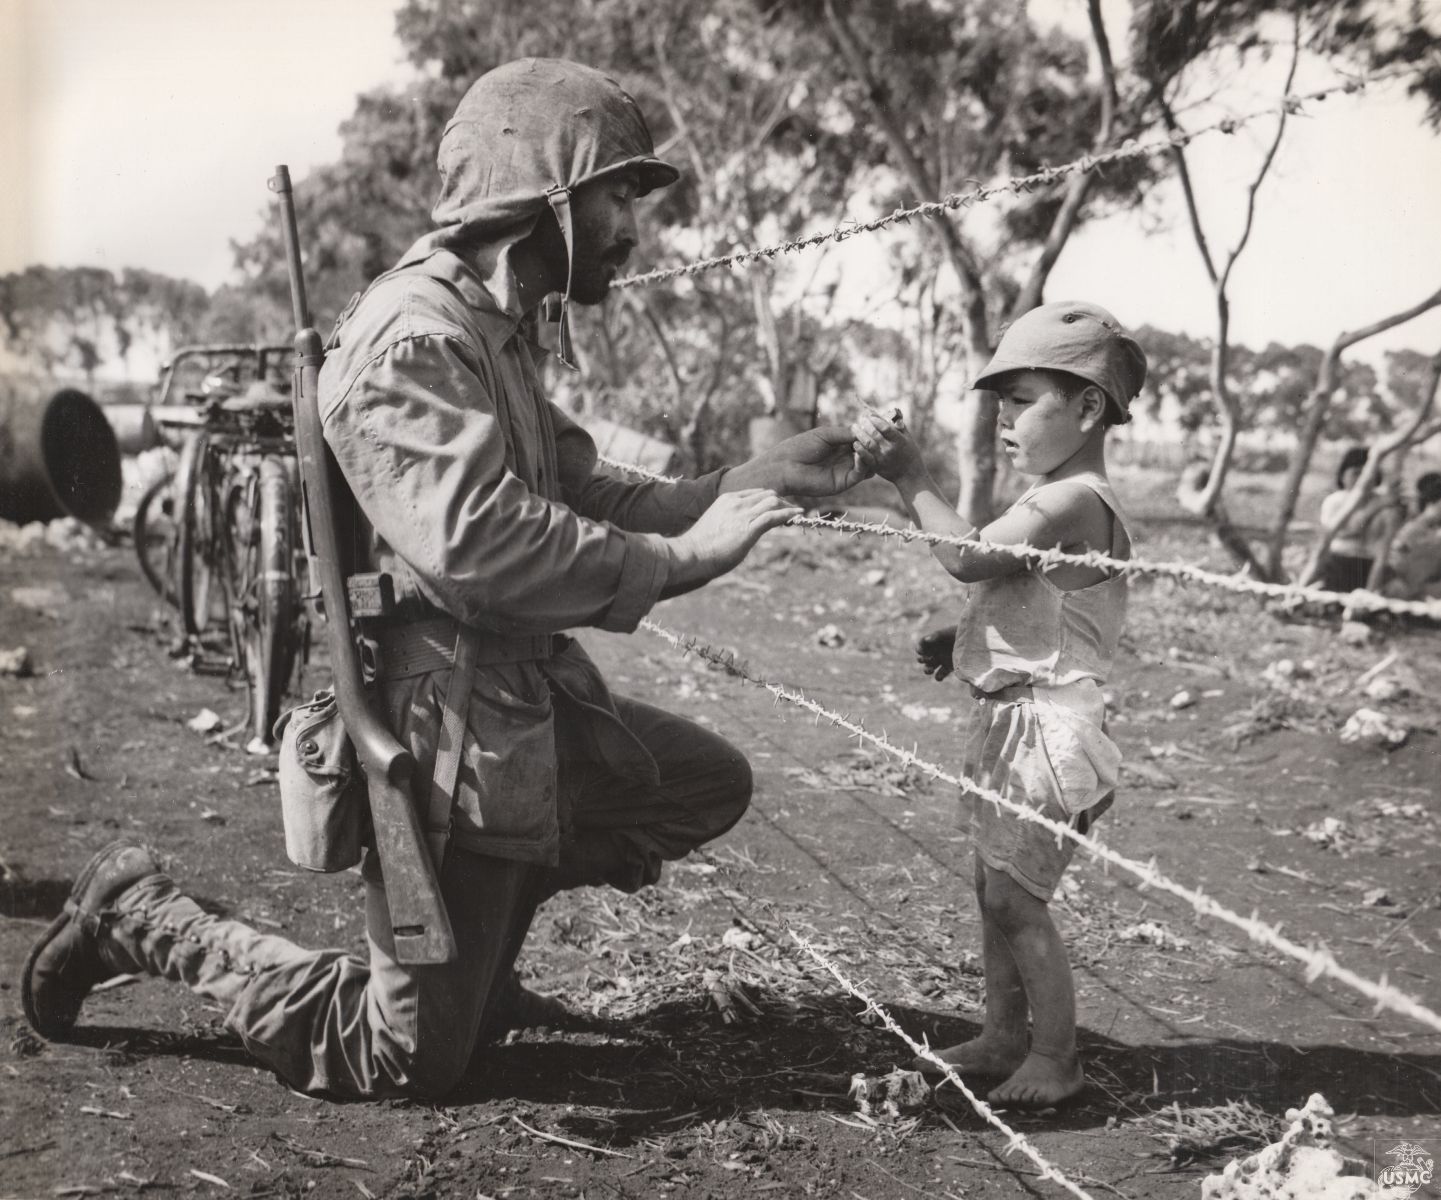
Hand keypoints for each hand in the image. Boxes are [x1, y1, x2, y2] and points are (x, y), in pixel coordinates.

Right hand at [666, 488, 802, 591]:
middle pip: (767, 494)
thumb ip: (727, 523)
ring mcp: (743, 514)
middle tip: (791, 509)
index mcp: (727, 500)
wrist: (691, 554)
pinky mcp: (749, 528)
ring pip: (773, 501)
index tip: (777, 507)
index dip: (768, 499)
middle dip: (781, 501)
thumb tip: (734, 533)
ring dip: (787, 506)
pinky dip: (788, 513)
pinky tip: (798, 514)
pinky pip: (774, 516)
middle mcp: (736, 503)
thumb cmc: (698, 547)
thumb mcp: (715, 526)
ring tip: (797, 512)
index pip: (755, 493)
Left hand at [726, 425, 870, 496]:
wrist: (785, 467)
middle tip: (876, 435)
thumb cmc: (800, 447)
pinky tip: (859, 452)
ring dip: (871, 452)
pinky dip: (864, 462)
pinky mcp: (843, 483)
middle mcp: (845, 459)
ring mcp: (845, 471)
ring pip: (868, 464)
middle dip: (874, 443)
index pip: (862, 439)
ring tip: (865, 443)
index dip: (870, 433)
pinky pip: (860, 473)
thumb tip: (864, 431)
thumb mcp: (825, 434)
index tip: (875, 425)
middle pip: (869, 452)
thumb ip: (845, 433)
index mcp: (840, 446)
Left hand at [851, 408, 923, 483]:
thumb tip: (892, 411)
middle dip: (866, 424)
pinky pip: (866, 457)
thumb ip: (899, 426)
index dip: (876, 420)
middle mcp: (890, 449)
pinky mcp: (877, 467)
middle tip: (860, 418)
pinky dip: (859, 450)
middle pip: (875, 434)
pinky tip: (855, 443)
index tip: (870, 415)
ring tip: (854, 427)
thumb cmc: (910, 454)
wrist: (910, 476)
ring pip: (868, 444)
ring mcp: (883, 458)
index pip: (886, 428)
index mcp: (899, 441)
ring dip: (860, 434)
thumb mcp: (908, 438)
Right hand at [916, 626, 955, 680]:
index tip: (922, 651)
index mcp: (934, 641)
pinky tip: (940, 676)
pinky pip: (939, 676)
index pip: (921, 645)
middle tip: (928, 659)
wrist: (975, 640)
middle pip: (922, 658)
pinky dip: (938, 677)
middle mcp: (936, 651)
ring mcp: (942, 660)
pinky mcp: (949, 668)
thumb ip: (937, 635)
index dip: (919, 649)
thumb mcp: (948, 632)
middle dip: (922, 660)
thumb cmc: (960, 633)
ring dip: (927, 670)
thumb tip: (926, 639)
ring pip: (928, 668)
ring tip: (930, 670)